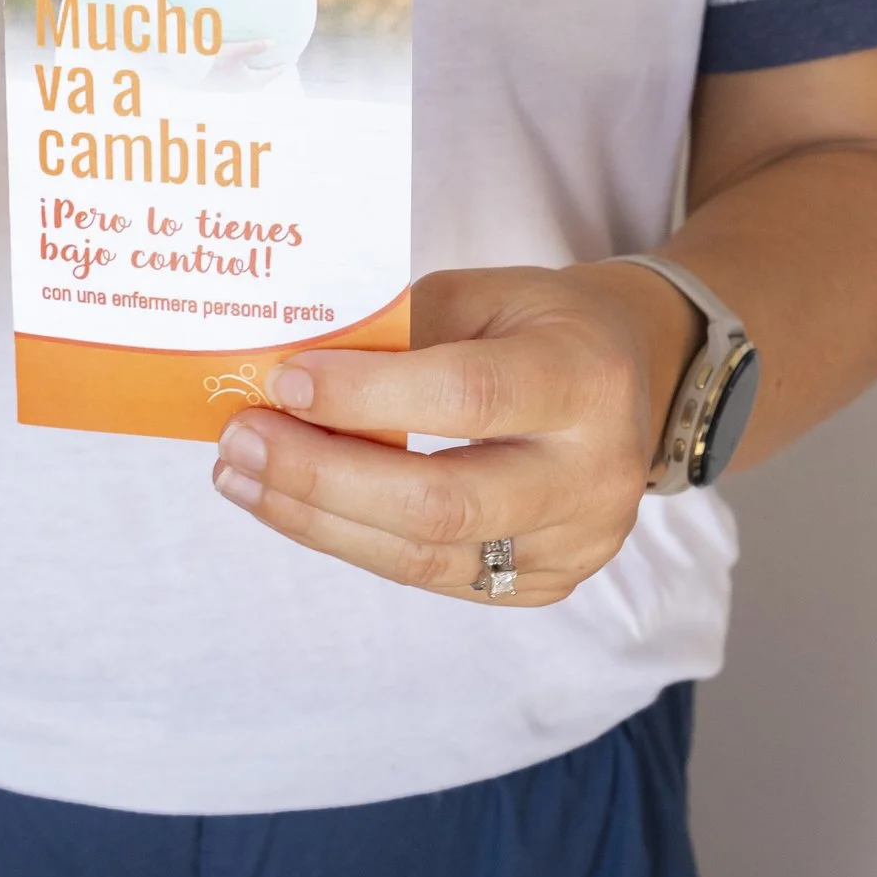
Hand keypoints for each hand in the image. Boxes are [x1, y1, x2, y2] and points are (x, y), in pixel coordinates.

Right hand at [201, 38, 282, 91]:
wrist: (191, 71)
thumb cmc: (215, 61)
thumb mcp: (236, 51)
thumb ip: (254, 47)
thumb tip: (273, 43)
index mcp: (248, 81)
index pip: (268, 76)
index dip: (278, 69)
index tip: (286, 64)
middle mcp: (241, 87)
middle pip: (260, 82)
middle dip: (268, 75)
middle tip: (275, 68)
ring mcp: (230, 88)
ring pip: (249, 84)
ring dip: (256, 77)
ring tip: (259, 69)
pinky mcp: (221, 86)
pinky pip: (239, 83)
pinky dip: (245, 77)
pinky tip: (240, 70)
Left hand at [209, 263, 699, 604]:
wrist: (637, 376)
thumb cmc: (543, 322)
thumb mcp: (483, 293)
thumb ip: (400, 331)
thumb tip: (290, 370)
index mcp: (583, 377)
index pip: (468, 395)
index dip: (366, 394)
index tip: (284, 379)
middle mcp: (593, 473)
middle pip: (440, 501)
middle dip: (321, 475)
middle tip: (240, 441)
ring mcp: (577, 542)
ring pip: (426, 556)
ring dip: (317, 518)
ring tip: (242, 478)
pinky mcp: (546, 583)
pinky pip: (432, 576)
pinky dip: (353, 540)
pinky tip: (295, 505)